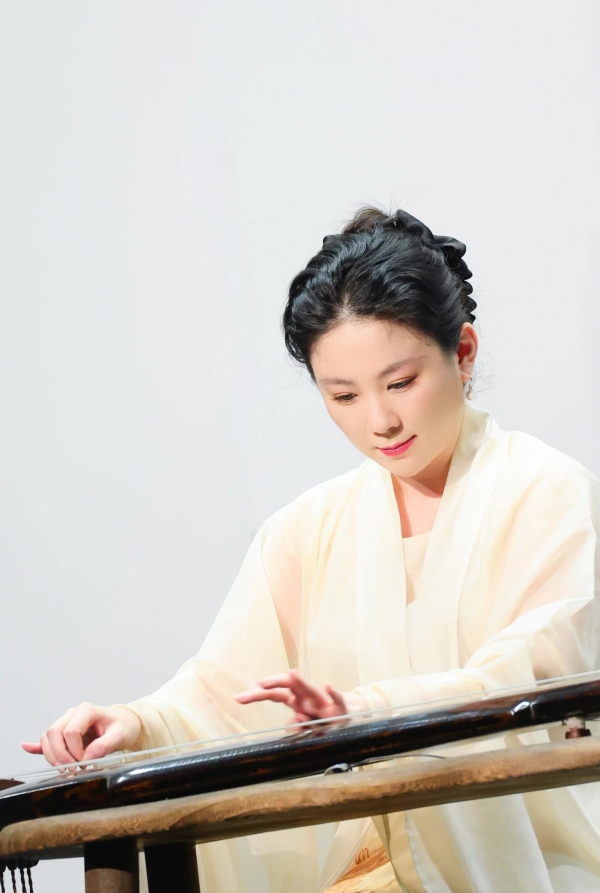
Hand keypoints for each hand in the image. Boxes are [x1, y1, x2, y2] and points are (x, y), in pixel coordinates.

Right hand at [21, 703, 141, 766]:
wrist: (124, 723)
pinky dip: (38, 746)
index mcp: (86, 711)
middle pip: (54, 733)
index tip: (85, 762)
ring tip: (66, 768)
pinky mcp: (64, 732)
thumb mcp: (120, 735)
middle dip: (60, 755)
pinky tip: (27, 747)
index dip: (74, 750)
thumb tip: (87, 758)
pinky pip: (46, 738)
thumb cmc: (123, 726)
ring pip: (48, 737)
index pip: (70, 731)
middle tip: (73, 769)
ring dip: (52, 755)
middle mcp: (73, 714)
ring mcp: (66, 722)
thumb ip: (105, 745)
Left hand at [235, 669, 367, 725]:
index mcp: (297, 701)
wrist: (350, 715)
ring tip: (292, 674)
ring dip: (301, 682)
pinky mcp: (341, 706)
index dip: (257, 695)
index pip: (275, 694)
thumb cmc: (324, 719)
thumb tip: (291, 724)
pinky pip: (337, 699)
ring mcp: (323, 701)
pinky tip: (328, 687)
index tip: (239, 698)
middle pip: (287, 687)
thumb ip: (296, 726)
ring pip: (310, 689)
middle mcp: (307, 697)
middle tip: (258, 685)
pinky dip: (333, 693)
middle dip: (273, 684)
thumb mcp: (307, 727)